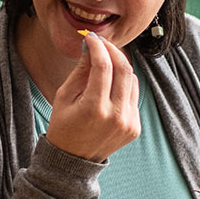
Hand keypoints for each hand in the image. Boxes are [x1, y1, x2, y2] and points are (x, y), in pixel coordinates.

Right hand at [44, 32, 140, 161]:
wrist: (74, 160)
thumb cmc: (64, 126)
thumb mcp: (64, 96)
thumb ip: (81, 70)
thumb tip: (91, 45)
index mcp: (94, 108)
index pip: (103, 66)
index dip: (98, 47)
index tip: (91, 38)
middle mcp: (115, 116)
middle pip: (124, 69)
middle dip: (113, 51)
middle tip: (102, 44)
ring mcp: (128, 123)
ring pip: (132, 80)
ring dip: (119, 67)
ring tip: (104, 64)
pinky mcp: (135, 127)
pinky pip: (133, 95)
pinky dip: (123, 85)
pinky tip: (110, 87)